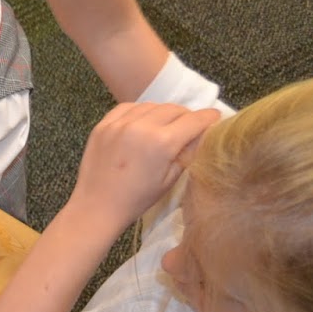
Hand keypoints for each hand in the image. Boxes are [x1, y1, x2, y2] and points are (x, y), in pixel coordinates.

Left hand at [66, 102, 221, 229]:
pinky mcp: (103, 125)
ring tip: (164, 126)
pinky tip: (142, 122)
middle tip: (188, 127)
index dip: (209, 118)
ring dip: (163, 113)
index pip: (195, 120)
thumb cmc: (137, 199)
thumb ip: (189, 151)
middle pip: (174, 109)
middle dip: (186, 116)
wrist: (97, 206)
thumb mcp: (171, 178)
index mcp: (163, 142)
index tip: (215, 119)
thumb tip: (202, 133)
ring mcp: (119, 123)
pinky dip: (140, 111)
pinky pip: (127, 107)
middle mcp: (141, 126)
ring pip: (151, 105)